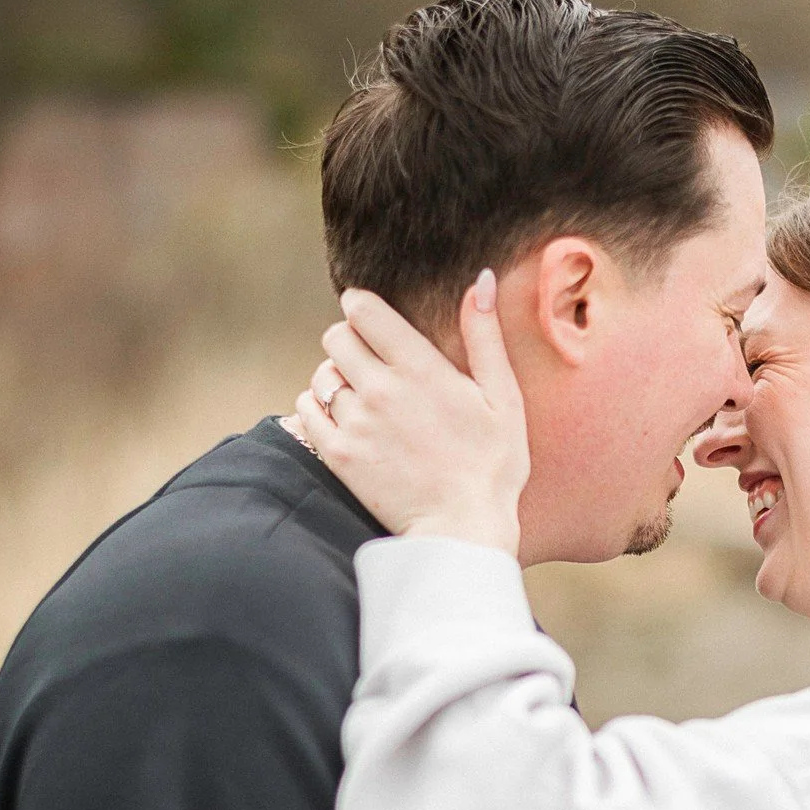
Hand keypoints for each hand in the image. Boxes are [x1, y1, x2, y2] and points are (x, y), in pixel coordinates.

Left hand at [293, 276, 527, 554]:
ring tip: (364, 401)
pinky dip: (317, 409)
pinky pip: (305, 410)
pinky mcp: (338, 454)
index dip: (363, 309)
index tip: (372, 321)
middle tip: (371, 364)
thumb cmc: (493, 466)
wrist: (464, 529)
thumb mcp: (503, 398)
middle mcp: (380, 388)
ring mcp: (356, 422)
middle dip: (350, 342)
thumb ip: (486, 337)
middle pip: (336, 337)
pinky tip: (344, 422)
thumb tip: (482, 280)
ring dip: (337, 380)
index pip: (362, 310)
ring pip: (322, 375)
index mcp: (420, 367)